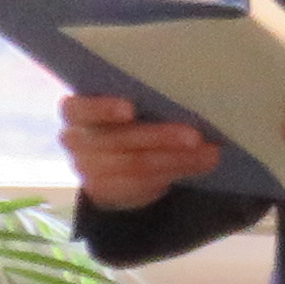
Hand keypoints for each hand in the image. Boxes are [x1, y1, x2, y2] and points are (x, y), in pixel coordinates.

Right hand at [57, 92, 223, 212]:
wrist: (110, 159)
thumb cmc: (127, 119)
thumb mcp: (130, 105)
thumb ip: (146, 100)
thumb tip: (192, 93)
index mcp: (76, 111)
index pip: (80, 109)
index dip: (103, 109)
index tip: (130, 110)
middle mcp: (75, 139)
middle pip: (117, 140)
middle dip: (160, 137)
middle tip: (195, 137)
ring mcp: (85, 168)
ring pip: (135, 164)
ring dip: (176, 159)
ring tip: (209, 154)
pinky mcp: (101, 191)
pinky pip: (139, 185)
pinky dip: (170, 174)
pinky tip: (194, 166)